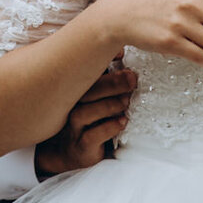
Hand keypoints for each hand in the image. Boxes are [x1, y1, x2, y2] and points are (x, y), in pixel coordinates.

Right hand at [35, 59, 135, 176]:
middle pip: (85, 91)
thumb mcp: (97, 96)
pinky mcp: (81, 146)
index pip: (83, 72)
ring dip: (108, 105)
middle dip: (110, 83)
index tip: (121, 54)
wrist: (72, 152)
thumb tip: (121, 50)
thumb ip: (107, 76)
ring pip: (84, 113)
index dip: (99, 61)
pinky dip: (108, 127)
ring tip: (126, 102)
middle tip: (131, 79)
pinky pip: (91, 137)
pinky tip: (122, 122)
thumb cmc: (90, 119)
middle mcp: (70, 106)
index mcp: (75, 90)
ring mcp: (73, 127)